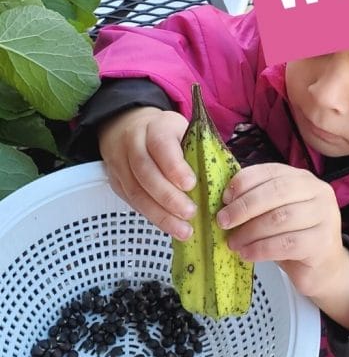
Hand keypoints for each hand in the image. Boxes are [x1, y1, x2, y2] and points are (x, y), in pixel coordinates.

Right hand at [98, 106, 196, 239]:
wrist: (127, 127)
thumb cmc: (166, 134)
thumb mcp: (184, 131)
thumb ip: (199, 150)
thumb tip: (225, 180)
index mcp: (155, 127)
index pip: (161, 145)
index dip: (174, 166)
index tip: (191, 184)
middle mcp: (133, 143)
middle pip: (146, 172)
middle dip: (169, 197)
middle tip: (190, 213)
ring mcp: (120, 163)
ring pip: (136, 191)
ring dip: (160, 214)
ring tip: (183, 230)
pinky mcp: (116, 182)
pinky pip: (132, 202)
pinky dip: (151, 216)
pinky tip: (168, 226)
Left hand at [217, 164, 348, 330]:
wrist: (324, 267)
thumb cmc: (294, 236)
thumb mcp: (276, 213)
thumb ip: (257, 202)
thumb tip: (225, 201)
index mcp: (303, 179)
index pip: (271, 171)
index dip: (244, 183)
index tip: (224, 199)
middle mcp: (318, 192)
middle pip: (276, 192)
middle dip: (244, 207)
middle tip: (223, 221)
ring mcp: (324, 216)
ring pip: (279, 218)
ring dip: (249, 231)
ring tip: (234, 242)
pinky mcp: (322, 243)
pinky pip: (285, 244)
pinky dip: (260, 249)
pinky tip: (247, 253)